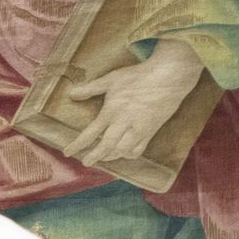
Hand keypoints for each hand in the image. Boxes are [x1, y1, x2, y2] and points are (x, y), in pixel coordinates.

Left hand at [65, 39, 205, 167]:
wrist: (170, 76)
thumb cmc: (139, 75)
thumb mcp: (112, 79)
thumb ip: (91, 88)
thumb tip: (71, 94)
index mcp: (111, 111)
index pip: (90, 133)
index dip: (77, 145)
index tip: (67, 152)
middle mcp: (124, 123)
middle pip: (106, 147)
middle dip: (94, 156)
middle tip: (85, 162)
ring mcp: (139, 129)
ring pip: (122, 151)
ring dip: (110, 156)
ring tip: (102, 158)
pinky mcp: (151, 131)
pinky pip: (138, 149)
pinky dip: (129, 154)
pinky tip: (123, 153)